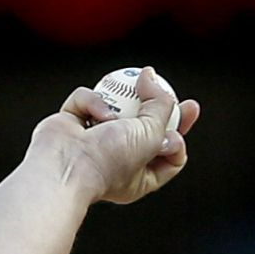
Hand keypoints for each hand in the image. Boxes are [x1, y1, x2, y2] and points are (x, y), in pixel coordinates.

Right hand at [33, 66, 199, 205]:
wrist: (65, 165)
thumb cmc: (109, 160)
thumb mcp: (151, 135)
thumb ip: (160, 106)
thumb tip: (152, 77)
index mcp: (141, 176)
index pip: (170, 152)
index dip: (181, 128)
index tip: (189, 106)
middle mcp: (118, 160)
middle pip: (145, 126)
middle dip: (155, 104)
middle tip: (164, 84)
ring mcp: (93, 141)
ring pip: (114, 108)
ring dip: (117, 105)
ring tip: (120, 104)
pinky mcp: (71, 123)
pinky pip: (86, 100)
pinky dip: (90, 103)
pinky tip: (92, 115)